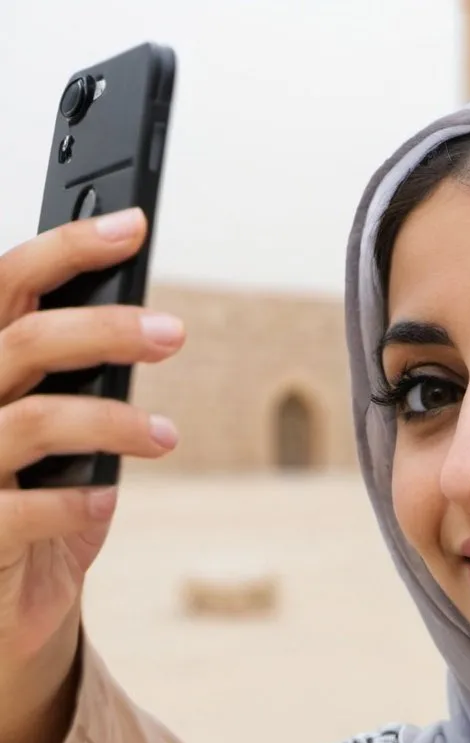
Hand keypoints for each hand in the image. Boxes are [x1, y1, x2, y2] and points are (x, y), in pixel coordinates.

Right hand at [0, 207, 182, 707]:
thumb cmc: (32, 506)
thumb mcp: (58, 439)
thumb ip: (76, 386)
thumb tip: (140, 332)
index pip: (6, 286)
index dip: (66, 249)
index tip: (134, 225)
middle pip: (23, 340)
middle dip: (105, 328)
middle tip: (174, 334)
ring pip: (34, 419)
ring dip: (113, 423)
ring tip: (165, 439)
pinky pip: (21, 509)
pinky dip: (74, 502)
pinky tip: (103, 498)